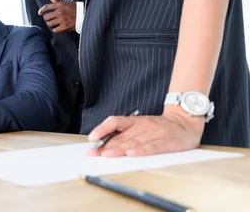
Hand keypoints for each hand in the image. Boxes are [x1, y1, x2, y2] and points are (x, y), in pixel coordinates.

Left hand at [38, 0, 75, 32]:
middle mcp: (60, 12)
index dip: (42, 10)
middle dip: (48, 19)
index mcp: (60, 5)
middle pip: (47, 17)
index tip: (40, 13)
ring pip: (50, 24)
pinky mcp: (65, 26)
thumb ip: (57, 0)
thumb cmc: (75, 8)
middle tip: (51, 19)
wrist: (85, 15)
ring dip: (51, 24)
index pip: (47, 7)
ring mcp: (62, 20)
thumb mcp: (66, 2)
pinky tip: (58, 28)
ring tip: (55, 24)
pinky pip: (55, 30)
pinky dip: (56, 30)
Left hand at [87, 106, 204, 156]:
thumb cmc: (159, 128)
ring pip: (134, 141)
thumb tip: (104, 146)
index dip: (102, 129)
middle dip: (106, 146)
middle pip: (122, 136)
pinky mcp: (166, 141)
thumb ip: (125, 135)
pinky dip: (141, 151)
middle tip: (94, 154)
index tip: (91, 138)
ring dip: (119, 149)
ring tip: (107, 154)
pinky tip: (131, 154)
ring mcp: (155, 132)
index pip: (115, 122)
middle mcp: (143, 125)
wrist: (185, 123)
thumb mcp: (140, 127)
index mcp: (134, 121)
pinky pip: (152, 147)